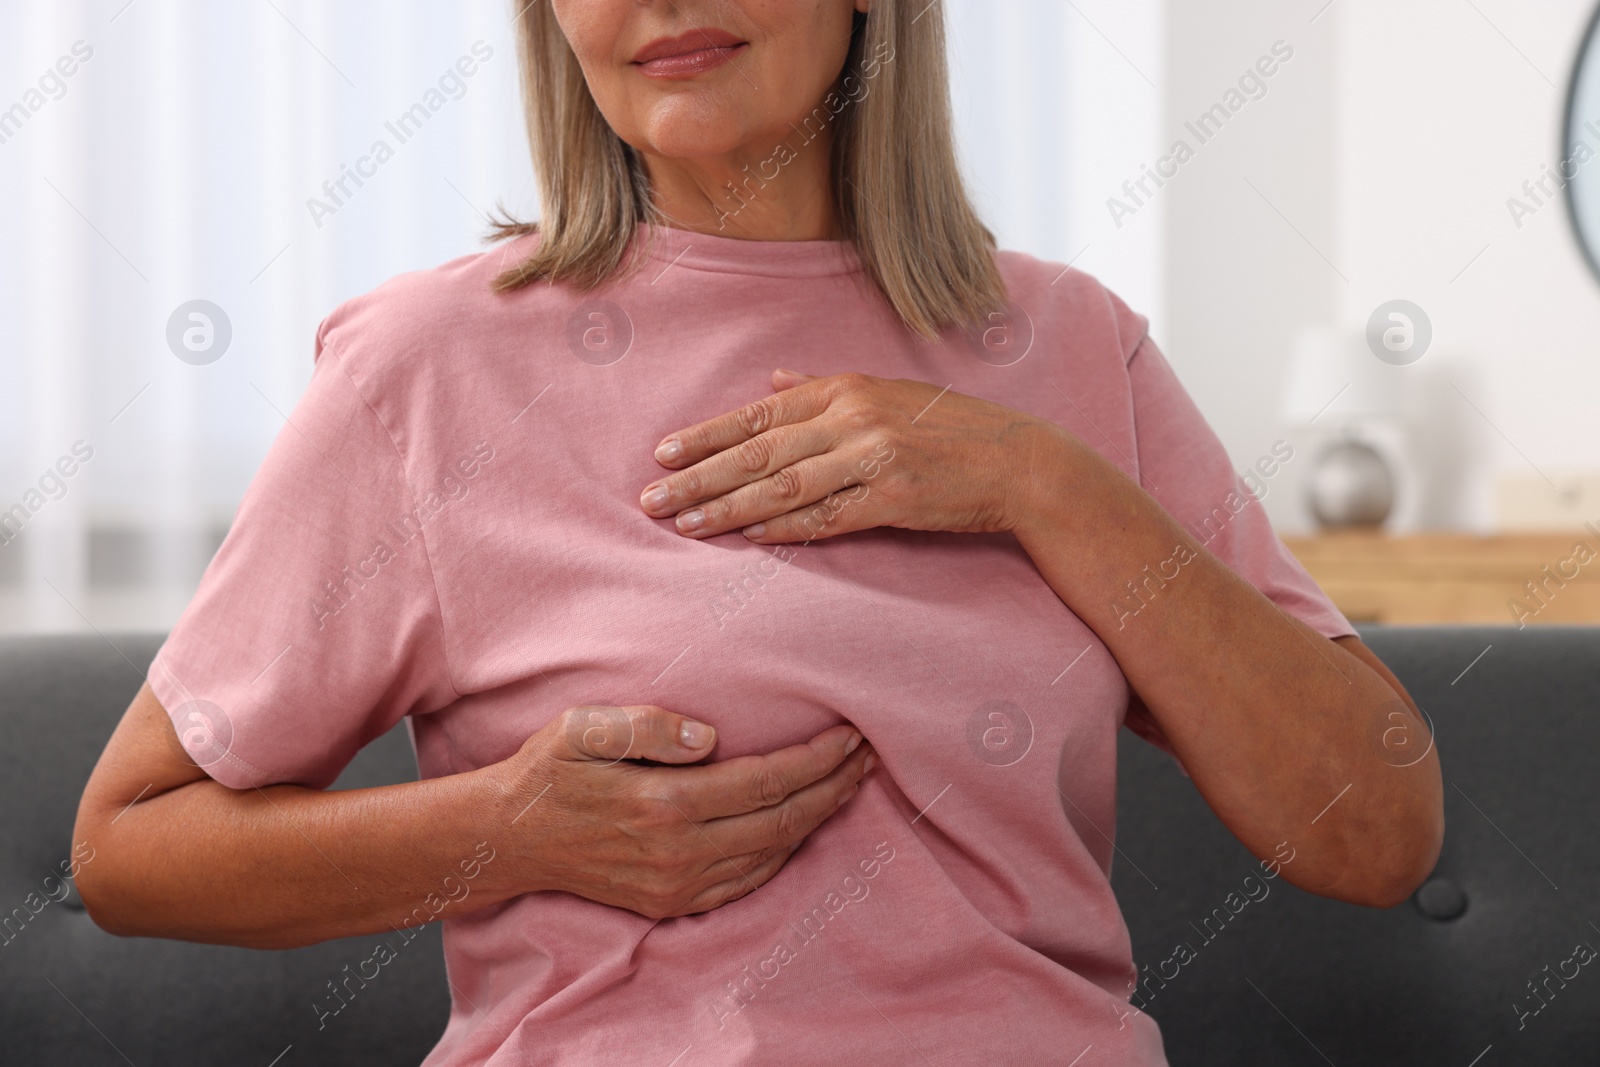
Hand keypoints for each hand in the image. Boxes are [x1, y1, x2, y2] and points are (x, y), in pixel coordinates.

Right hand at [495, 705, 875, 919]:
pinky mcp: (670, 903)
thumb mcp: (584, 728)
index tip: (850, 735)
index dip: (816, 760)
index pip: (767, 782)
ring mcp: (677, 885)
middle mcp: (679, 852)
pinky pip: (746, 882)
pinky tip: (800, 827)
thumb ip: (647, 725)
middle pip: (782, 821)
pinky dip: (783, 853)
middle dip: (833, 787)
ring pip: (771, 854)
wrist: (509, 838)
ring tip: (847, 784)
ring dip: (817, 819)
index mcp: (666, 803)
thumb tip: (709, 736)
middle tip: (867, 757)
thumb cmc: (548, 771)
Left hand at [639, 370, 1061, 542]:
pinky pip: (827, 517)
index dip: (708, 435)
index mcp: (846, 388)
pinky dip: (785, 530)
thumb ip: (826, 388)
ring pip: (782, 486)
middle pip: (759, 450)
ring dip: (729, 509)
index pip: (760, 412)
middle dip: (700, 477)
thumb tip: (774, 379)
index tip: (663, 454)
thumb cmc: (949, 428)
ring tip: (686, 526)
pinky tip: (749, 540)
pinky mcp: (893, 497)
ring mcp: (873, 457)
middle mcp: (853, 418)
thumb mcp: (887, 392)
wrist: (1017, 460)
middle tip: (652, 499)